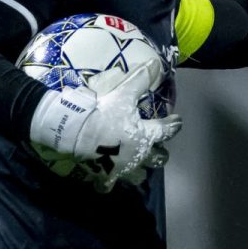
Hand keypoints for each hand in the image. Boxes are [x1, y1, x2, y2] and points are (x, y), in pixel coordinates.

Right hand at [29, 60, 182, 189]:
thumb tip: (157, 63)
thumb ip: (140, 80)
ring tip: (135, 164)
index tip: (178, 121)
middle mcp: (137, 155)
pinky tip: (107, 179)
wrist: (70, 131)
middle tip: (157, 147)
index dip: (173, 125)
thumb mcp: (122, 94)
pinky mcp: (103, 177)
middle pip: (158, 159)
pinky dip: (109, 183)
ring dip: (140, 170)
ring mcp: (121, 169)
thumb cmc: (100, 112)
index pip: (166, 130)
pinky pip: (109, 185)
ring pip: (139, 176)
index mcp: (145, 135)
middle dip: (160, 153)